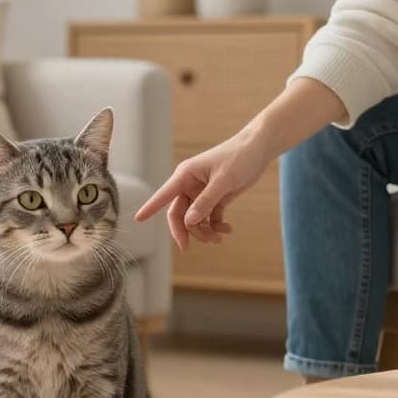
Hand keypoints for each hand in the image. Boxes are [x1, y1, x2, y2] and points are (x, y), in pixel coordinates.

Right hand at [134, 129, 271, 250]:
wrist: (259, 148)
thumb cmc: (239, 157)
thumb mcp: (223, 180)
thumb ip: (206, 202)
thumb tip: (189, 222)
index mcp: (185, 175)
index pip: (164, 195)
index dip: (150, 207)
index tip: (138, 219)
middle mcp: (190, 185)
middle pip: (179, 213)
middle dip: (185, 231)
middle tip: (187, 248)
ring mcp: (202, 192)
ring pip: (195, 219)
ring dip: (204, 231)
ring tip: (219, 238)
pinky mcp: (216, 197)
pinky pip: (210, 217)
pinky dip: (216, 226)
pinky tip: (227, 230)